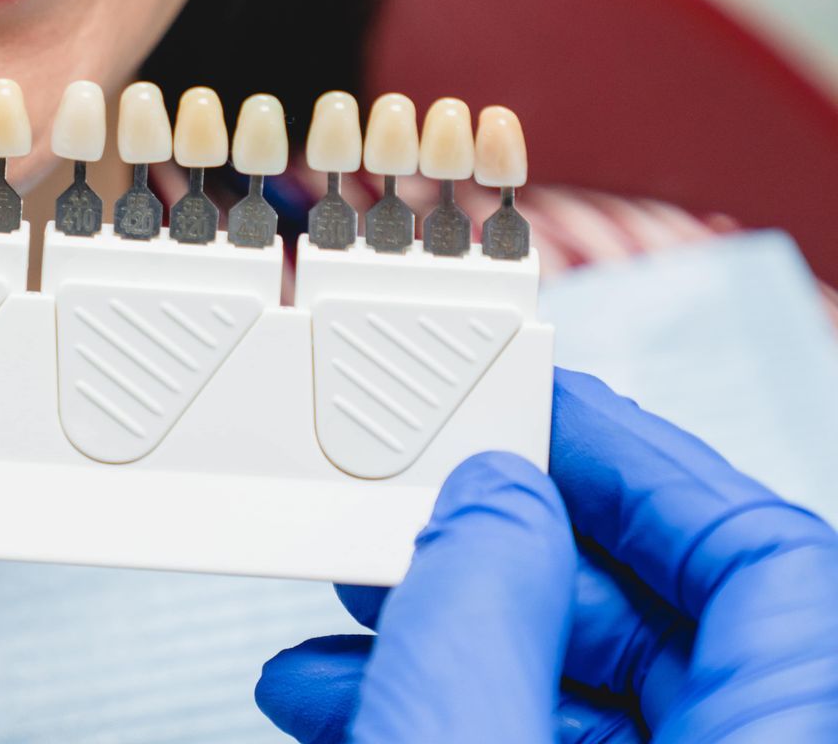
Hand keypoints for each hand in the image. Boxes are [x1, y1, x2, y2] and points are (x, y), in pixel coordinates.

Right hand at [257, 368, 837, 740]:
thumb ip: (481, 617)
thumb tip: (492, 501)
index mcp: (780, 742)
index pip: (771, 556)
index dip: (648, 463)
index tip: (541, 409)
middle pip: (667, 619)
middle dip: (509, 552)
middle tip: (411, 512)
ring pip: (591, 696)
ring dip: (454, 638)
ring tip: (340, 620)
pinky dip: (448, 711)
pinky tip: (339, 699)